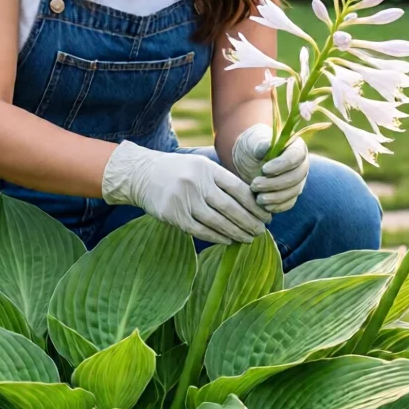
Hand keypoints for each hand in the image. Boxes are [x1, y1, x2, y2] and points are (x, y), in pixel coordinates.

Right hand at [102, 140, 271, 244]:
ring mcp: (184, 200)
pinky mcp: (173, 215)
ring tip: (248, 239)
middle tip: (261, 231)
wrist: (142, 174)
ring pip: (217, 222)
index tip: (266, 216)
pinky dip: (217, 237)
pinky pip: (200, 231)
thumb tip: (253, 203)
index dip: (255, 206)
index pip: (239, 189)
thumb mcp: (201, 167)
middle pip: (230, 208)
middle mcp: (196, 183)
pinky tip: (228, 241)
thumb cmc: (179, 172)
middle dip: (249, 222)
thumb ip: (223, 181)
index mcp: (207, 169)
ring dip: (236, 233)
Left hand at [231, 124, 309, 212]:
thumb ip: (259, 145)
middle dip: (275, 183)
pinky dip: (277, 206)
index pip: (295, 156)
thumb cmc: (252, 147)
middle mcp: (301, 164)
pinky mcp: (292, 194)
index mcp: (295, 147)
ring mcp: (299, 181)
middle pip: (296, 177)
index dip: (281, 165)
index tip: (264, 170)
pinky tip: (264, 206)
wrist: (248, 161)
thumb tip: (266, 147)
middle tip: (254, 185)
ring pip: (293, 191)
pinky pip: (289, 203)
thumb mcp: (252, 143)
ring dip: (275, 197)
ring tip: (257, 197)